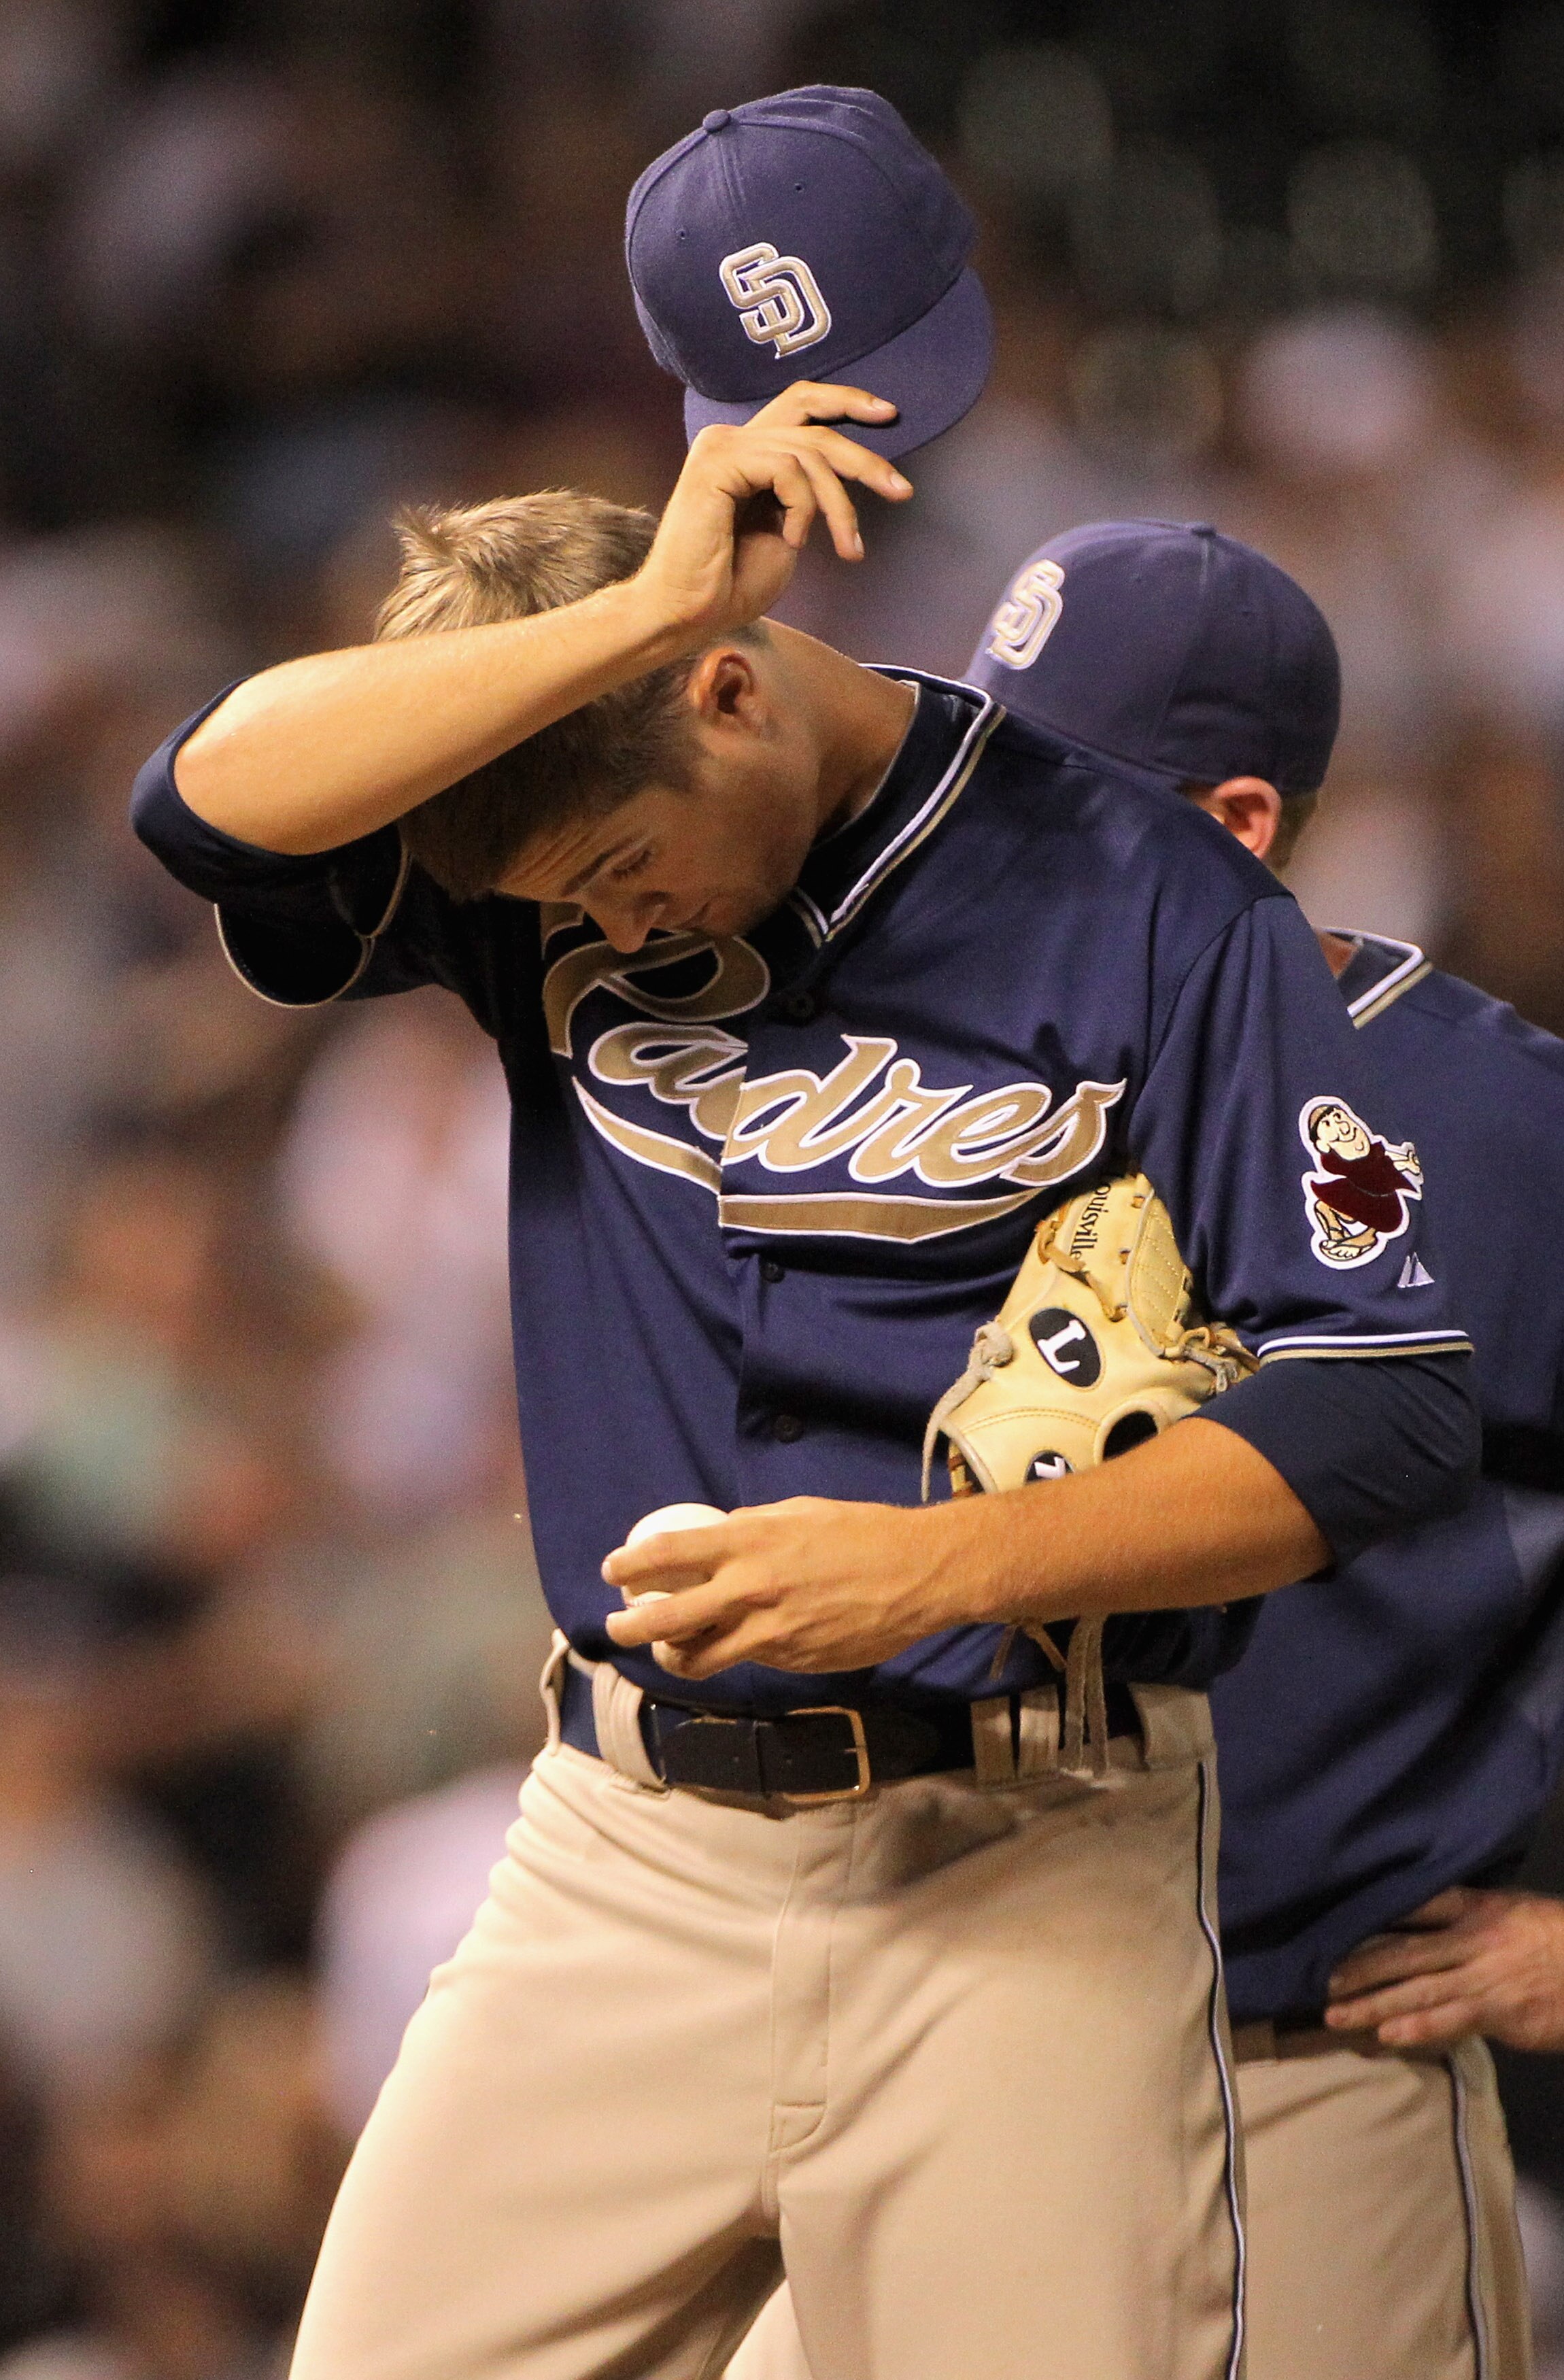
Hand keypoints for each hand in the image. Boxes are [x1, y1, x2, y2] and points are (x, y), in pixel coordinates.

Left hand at [602, 1496, 977, 1678]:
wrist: (918, 1574)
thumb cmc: (860, 1533)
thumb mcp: (798, 1514)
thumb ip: (753, 1529)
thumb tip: (719, 1538)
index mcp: (749, 1543)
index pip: (668, 1554)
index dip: (631, 1564)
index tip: (612, 1571)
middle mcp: (751, 1590)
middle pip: (666, 1619)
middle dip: (629, 1627)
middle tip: (615, 1627)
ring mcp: (770, 1633)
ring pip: (699, 1657)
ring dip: (673, 1655)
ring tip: (667, 1648)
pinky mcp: (791, 1662)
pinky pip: (747, 1661)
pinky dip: (731, 1655)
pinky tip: (735, 1645)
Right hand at [633, 383, 912, 647]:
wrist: (688, 613)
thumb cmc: (732, 584)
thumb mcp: (787, 531)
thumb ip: (807, 494)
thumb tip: (843, 473)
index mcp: (747, 452)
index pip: (800, 404)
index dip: (845, 400)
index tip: (890, 415)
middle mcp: (731, 439)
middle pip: (814, 424)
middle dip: (864, 458)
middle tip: (901, 490)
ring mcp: (722, 446)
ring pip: (810, 453)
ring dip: (840, 506)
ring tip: (847, 548)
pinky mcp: (717, 462)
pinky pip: (788, 469)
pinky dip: (804, 509)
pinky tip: (793, 541)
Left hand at [1325, 1887, 1563, 2051]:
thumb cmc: (1555, 1939)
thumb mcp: (1512, 1910)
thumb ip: (1469, 1915)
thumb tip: (1427, 1922)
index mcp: (1475, 1907)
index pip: (1416, 1905)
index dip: (1375, 1917)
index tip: (1336, 1928)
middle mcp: (1471, 1939)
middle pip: (1404, 1951)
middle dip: (1361, 1968)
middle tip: (1323, 1983)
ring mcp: (1482, 1977)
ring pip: (1417, 1990)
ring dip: (1375, 2004)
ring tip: (1338, 2015)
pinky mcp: (1497, 2011)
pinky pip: (1449, 2020)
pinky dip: (1417, 2028)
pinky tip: (1388, 2036)